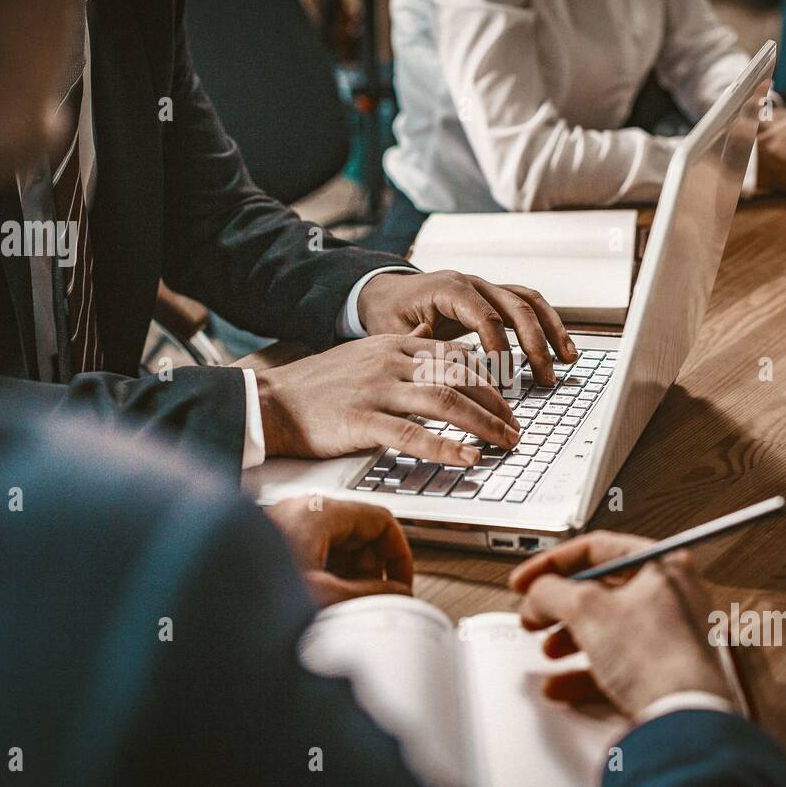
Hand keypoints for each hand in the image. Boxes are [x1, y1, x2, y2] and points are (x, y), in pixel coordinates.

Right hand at [256, 328, 520, 464]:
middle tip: (515, 427)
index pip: (456, 355)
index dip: (490, 378)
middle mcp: (391, 362)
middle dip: (496, 403)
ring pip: (445, 402)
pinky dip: (446, 447)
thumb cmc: (317, 385)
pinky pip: (413, 435)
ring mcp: (377, 390)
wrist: (270, 402)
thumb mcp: (364, 351)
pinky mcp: (362, 421)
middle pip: (460, 377)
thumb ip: (401, 343)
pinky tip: (469, 457)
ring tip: (506, 442)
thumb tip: (429, 329)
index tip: (508, 400)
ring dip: (484, 423)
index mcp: (393, 345)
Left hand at [267, 496, 414, 605]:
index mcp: (320, 513)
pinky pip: (316, 556)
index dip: (399, 554)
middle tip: (373, 601)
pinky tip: (322, 603)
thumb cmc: (257, 591)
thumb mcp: (326, 596)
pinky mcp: (275, 546)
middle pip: (360, 535)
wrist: (205, 603)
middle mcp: (304, 514)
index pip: (381, 521)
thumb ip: (370, 594)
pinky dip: (328, 578)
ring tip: (344, 606)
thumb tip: (399, 594)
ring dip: (350, 577)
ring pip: (338, 548)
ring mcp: (288, 528)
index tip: (402, 581)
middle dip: (373, 571)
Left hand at [356, 270, 577, 384]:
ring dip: (551, 331)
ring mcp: (486, 287)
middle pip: (515, 307)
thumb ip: (420, 351)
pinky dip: (548, 324)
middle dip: (535, 344)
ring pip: (529, 302)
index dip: (498, 348)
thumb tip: (446, 375)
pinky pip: (528, 305)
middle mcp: (473, 283)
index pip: (484, 316)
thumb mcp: (394, 334)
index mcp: (448, 289)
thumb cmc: (389, 314)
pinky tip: (562, 348)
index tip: (504, 380)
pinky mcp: (494, 297)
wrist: (387, 293)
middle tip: (544, 378)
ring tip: (567, 360)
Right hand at [508, 531, 730, 717]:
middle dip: (558, 607)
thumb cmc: (656, 657)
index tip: (526, 580)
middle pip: (599, 590)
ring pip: (606, 627)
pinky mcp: (664, 668)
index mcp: (662, 564)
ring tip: (549, 651)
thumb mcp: (586, 609)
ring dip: (569, 640)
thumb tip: (537, 592)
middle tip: (533, 616)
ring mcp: (669, 633)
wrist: (684, 717)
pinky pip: (618, 660)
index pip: (596, 549)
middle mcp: (670, 594)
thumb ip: (551, 591)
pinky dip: (586, 669)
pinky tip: (561, 685)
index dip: (551, 564)